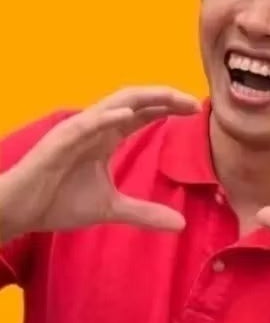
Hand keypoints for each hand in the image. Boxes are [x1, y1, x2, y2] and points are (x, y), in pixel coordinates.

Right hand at [0, 86, 200, 241]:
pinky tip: (127, 115)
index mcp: (106, 138)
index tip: (195, 110)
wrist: (21, 211)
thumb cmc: (59, 202)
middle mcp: (95, 128)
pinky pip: (84, 125)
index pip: (142, 114)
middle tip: (193, 101)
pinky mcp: (58, 142)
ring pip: (113, 104)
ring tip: (170, 97)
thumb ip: (144, 213)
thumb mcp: (111, 209)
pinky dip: (105, 118)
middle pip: (134, 102)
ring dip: (143, 98)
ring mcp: (76, 132)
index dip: (168, 108)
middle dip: (164, 97)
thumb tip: (181, 224)